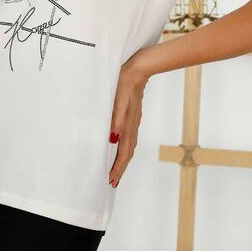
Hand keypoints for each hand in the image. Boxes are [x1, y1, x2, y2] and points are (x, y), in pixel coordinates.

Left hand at [108, 49, 149, 187]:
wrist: (140, 68)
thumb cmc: (126, 82)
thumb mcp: (119, 99)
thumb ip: (117, 119)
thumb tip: (113, 139)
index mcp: (128, 124)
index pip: (124, 151)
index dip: (118, 167)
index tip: (111, 180)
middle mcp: (132, 125)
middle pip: (128, 152)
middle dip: (120, 168)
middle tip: (112, 182)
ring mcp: (134, 121)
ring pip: (129, 146)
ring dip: (123, 160)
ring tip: (116, 170)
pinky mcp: (133, 116)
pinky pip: (130, 137)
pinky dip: (125, 147)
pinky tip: (120, 146)